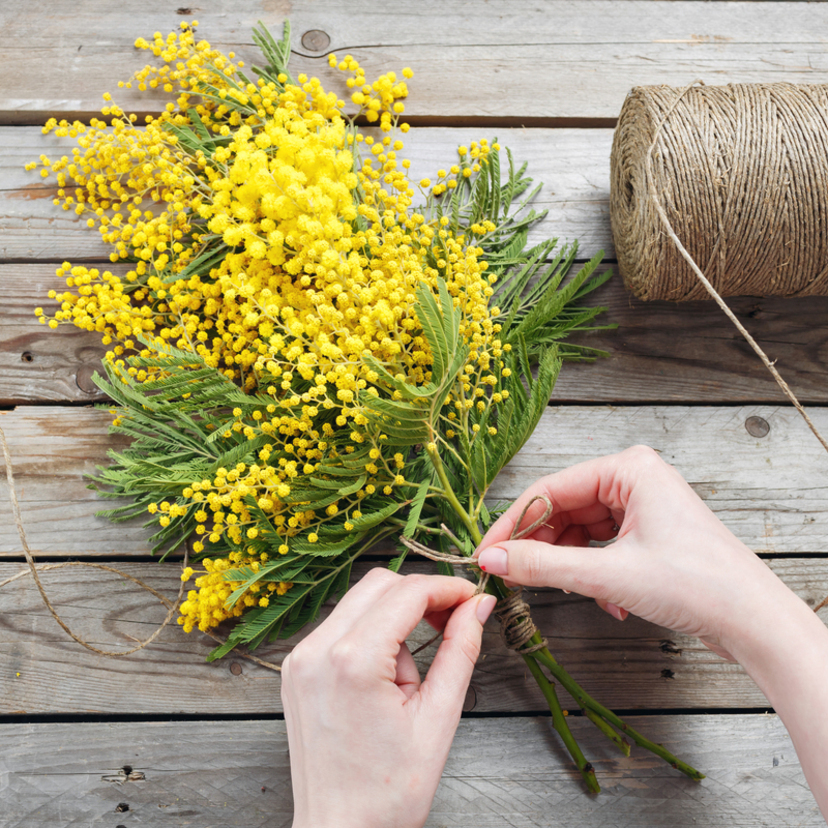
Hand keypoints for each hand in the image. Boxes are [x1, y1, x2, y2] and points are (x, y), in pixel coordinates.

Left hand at [281, 568, 495, 827]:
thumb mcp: (438, 719)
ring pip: (358, 600)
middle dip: (422, 595)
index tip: (473, 597)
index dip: (447, 588)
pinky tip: (386, 673)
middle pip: (380, 584)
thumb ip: (461, 651)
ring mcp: (300, 657)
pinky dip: (370, 632)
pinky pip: (340, 625)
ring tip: (412, 672)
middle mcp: (317, 650)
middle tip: (453, 622)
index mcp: (353, 662)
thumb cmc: (388, 792)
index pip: (408, 593)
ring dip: (395, 615)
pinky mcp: (296, 668)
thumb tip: (479, 606)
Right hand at [475, 445, 788, 658]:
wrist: (754, 622)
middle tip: (513, 577)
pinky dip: (594, 573)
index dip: (513, 524)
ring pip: (581, 530)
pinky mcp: (648, 533)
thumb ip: (543, 565)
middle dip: (541, 547)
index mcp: (628, 468)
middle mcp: (634, 479)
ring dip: (570, 565)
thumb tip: (493, 561)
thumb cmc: (696, 584)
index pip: (549, 489)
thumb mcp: (608, 574)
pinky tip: (606, 602)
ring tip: (568, 592)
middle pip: (564, 509)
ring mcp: (642, 506)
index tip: (486, 554)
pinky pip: (601, 546)